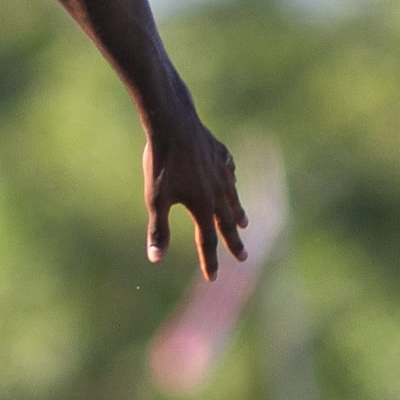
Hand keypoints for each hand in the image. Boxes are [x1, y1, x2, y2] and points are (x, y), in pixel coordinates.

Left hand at [144, 119, 246, 279]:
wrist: (173, 122)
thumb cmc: (161, 162)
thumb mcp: (156, 198)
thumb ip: (158, 230)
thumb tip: (155, 259)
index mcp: (203, 206)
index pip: (207, 241)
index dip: (210, 261)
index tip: (213, 277)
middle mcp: (218, 192)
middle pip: (227, 223)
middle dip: (234, 242)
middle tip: (243, 258)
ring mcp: (222, 172)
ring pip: (232, 197)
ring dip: (237, 213)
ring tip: (243, 223)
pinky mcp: (220, 154)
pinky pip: (229, 172)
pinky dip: (231, 182)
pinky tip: (231, 182)